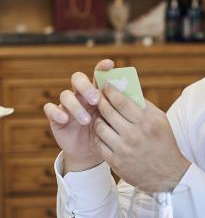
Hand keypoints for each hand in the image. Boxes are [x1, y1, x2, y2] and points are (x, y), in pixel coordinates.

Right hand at [43, 58, 111, 172]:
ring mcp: (67, 105)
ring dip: (76, 106)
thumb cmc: (107, 133)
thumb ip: (122, 109)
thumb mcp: (116, 121)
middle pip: (78, 79)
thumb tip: (140, 100)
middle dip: (86, 87)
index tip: (109, 65)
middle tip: (96, 99)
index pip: (97, 75)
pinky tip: (65, 118)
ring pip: (65, 95)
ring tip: (87, 120)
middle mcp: (80, 95)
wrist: (92, 152)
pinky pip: (51, 109)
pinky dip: (57, 112)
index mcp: (96, 92)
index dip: (101, 68)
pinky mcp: (56, 117)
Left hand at [92, 83, 189, 189]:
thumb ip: (144, 105)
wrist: (168, 175)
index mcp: (147, 122)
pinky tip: (101, 132)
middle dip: (100, 101)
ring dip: (97, 119)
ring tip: (100, 116)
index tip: (106, 86)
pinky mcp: (116, 162)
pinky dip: (98, 136)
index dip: (110, 91)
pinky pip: (98, 143)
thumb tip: (125, 90)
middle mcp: (135, 135)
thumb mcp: (161, 121)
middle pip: (107, 111)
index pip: (121, 101)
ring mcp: (124, 150)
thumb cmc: (164, 143)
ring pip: (99, 127)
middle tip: (97, 97)